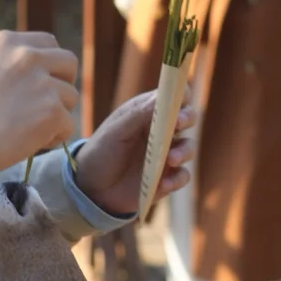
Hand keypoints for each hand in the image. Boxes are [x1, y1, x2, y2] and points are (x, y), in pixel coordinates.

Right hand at [0, 31, 78, 182]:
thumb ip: (13, 64)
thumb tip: (48, 72)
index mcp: (7, 41)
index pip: (49, 42)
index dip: (49, 66)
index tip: (38, 86)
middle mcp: (26, 55)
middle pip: (69, 64)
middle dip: (60, 86)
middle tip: (41, 108)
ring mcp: (41, 83)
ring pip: (70, 97)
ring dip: (55, 115)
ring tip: (25, 129)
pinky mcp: (51, 111)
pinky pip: (68, 125)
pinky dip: (53, 138)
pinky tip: (27, 142)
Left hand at [73, 91, 196, 217]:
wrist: (91, 188)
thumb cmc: (101, 151)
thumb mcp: (116, 130)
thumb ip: (139, 114)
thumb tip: (163, 95)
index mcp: (148, 112)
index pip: (172, 96)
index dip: (180, 93)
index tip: (179, 98)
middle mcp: (161, 131)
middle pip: (187, 118)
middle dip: (187, 118)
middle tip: (179, 123)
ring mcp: (166, 154)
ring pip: (188, 147)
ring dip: (184, 151)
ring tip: (171, 159)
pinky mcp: (167, 177)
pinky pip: (182, 176)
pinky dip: (177, 179)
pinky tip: (163, 184)